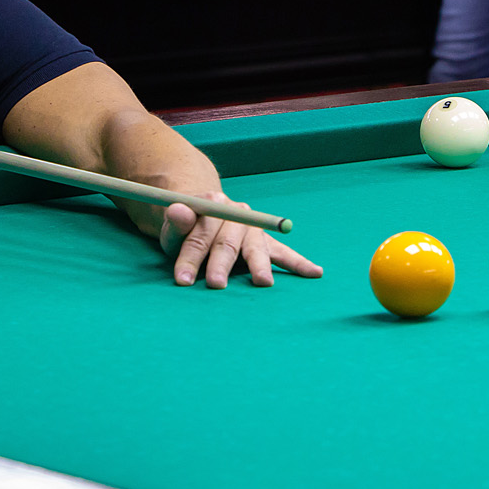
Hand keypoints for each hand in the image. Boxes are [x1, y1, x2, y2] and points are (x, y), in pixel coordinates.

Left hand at [158, 196, 322, 287]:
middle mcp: (237, 213)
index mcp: (212, 204)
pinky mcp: (266, 241)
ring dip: (259, 266)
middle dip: (221, 264)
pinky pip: (284, 253)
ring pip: (256, 248)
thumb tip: (177, 209)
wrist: (205, 216)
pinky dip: (300, 263)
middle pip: (228, 242)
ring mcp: (254, 227)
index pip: (200, 233)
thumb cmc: (186, 231)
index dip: (189, 257)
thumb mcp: (174, 228)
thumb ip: (175, 222)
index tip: (182, 281)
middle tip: (216, 285)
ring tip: (263, 282)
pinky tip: (315, 272)